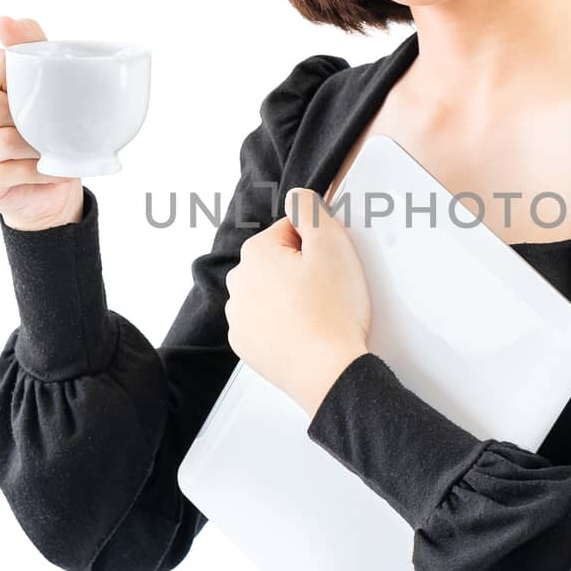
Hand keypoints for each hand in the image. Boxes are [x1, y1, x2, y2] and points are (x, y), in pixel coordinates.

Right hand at [0, 15, 83, 230]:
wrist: (44, 179)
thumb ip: (28, 46)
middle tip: (56, 125)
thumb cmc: (38, 122)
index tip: (47, 91)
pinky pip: (5, 173)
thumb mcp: (40, 81)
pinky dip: (37, 172)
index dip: (26, 78)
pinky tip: (53, 169)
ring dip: (35, 148)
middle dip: (30, 119)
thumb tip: (5, 20)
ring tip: (57, 148)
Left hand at [223, 187, 369, 416]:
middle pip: (279, 260)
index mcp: (255, 254)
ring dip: (293, 296)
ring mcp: (239, 318)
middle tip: (328, 291)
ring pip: (272, 291)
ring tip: (318, 314)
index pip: (292, 230)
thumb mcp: (333, 244)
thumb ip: (311, 209)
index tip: (330, 265)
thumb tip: (296, 197)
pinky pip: (267, 321)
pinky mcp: (246, 345)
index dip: (318, 244)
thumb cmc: (333, 313)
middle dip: (303, 269)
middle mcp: (238, 284)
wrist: (329, 373)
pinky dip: (285, 323)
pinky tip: (305, 332)